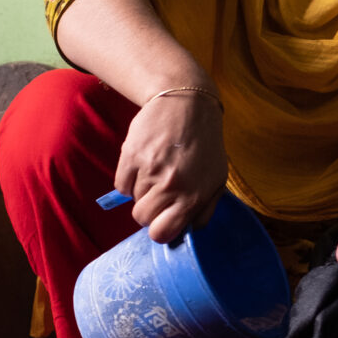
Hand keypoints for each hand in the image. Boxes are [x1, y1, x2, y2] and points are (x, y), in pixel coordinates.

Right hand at [115, 92, 227, 241]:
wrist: (187, 103)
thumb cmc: (205, 145)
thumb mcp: (217, 180)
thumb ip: (203, 211)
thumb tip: (186, 232)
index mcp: (193, 196)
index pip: (162, 233)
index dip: (160, 230)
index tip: (164, 220)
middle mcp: (170, 185)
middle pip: (143, 219)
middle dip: (150, 211)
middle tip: (160, 194)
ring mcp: (149, 169)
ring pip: (133, 200)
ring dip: (142, 192)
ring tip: (157, 172)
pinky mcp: (131, 155)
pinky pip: (121, 184)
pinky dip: (129, 180)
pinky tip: (144, 166)